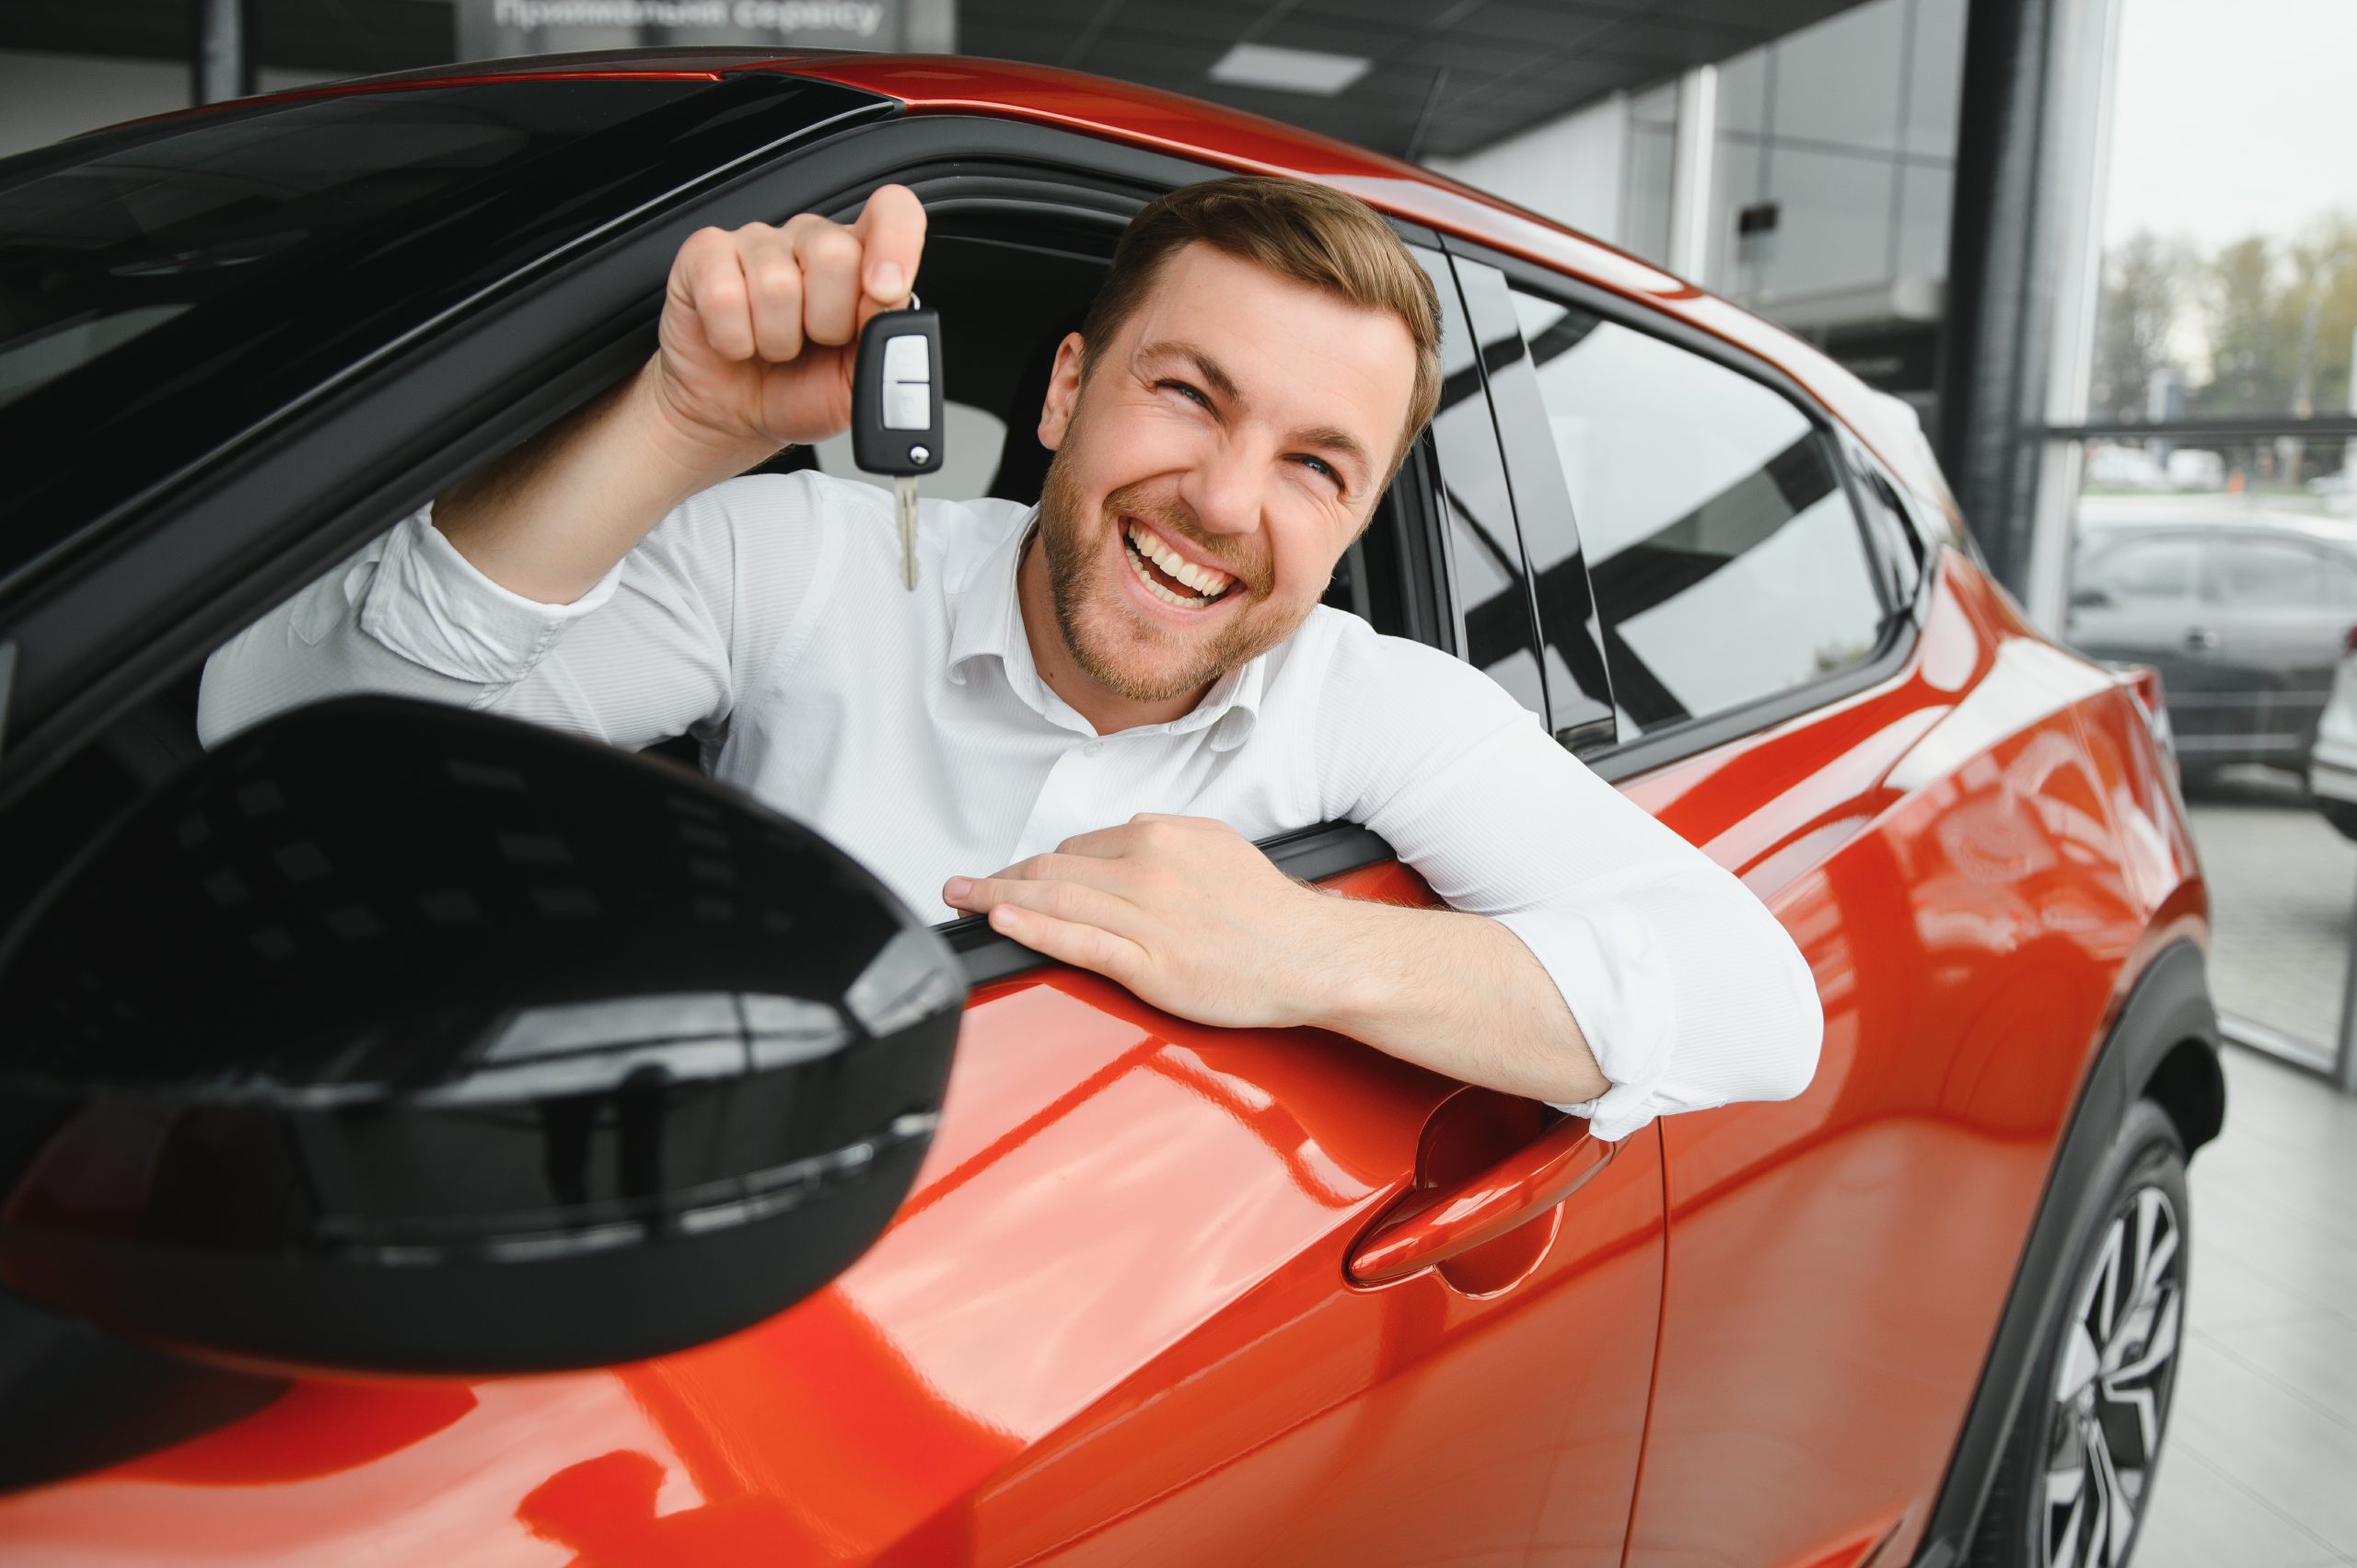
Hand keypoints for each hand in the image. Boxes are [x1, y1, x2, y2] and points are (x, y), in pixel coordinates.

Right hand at [648, 184, 925, 456]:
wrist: (739, 413)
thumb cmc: (802, 390)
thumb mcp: (862, 382)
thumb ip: (888, 343)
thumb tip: (891, 307)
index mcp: (861, 260)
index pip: (893, 211)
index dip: (895, 244)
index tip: (884, 292)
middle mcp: (810, 241)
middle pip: (835, 253)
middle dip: (827, 323)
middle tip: (815, 343)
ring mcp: (757, 242)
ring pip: (777, 283)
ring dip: (778, 341)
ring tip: (775, 348)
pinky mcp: (705, 256)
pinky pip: (724, 295)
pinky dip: (734, 340)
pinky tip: (739, 343)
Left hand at [943, 814, 1344, 1029]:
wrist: (1310, 955)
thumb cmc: (1268, 913)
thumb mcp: (1216, 847)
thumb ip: (1166, 841)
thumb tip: (1129, 837)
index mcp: (1161, 837)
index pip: (1077, 848)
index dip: (1034, 866)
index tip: (1011, 877)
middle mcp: (1147, 868)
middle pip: (1052, 869)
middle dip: (1000, 878)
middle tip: (962, 887)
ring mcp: (1146, 915)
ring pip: (1055, 899)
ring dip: (996, 898)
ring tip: (962, 900)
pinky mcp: (1149, 961)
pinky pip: (1078, 939)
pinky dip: (1033, 927)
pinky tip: (1003, 922)